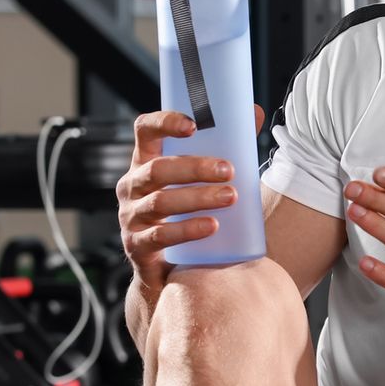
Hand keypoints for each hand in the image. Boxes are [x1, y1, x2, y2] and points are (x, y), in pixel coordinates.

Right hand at [117, 104, 265, 291]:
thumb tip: (253, 113)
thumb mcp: (199, 180)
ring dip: (197, 198)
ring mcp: (131, 216)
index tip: (193, 126)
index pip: (145, 131)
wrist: (168, 271)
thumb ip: (224, 148)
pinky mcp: (137, 245)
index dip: (164, 122)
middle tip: (228, 170)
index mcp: (145, 162)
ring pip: (161, 202)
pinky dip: (187, 229)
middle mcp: (132, 186)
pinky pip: (160, 236)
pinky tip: (211, 226)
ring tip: (230, 197)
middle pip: (157, 169)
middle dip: (194, 167)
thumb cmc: (186, 215)